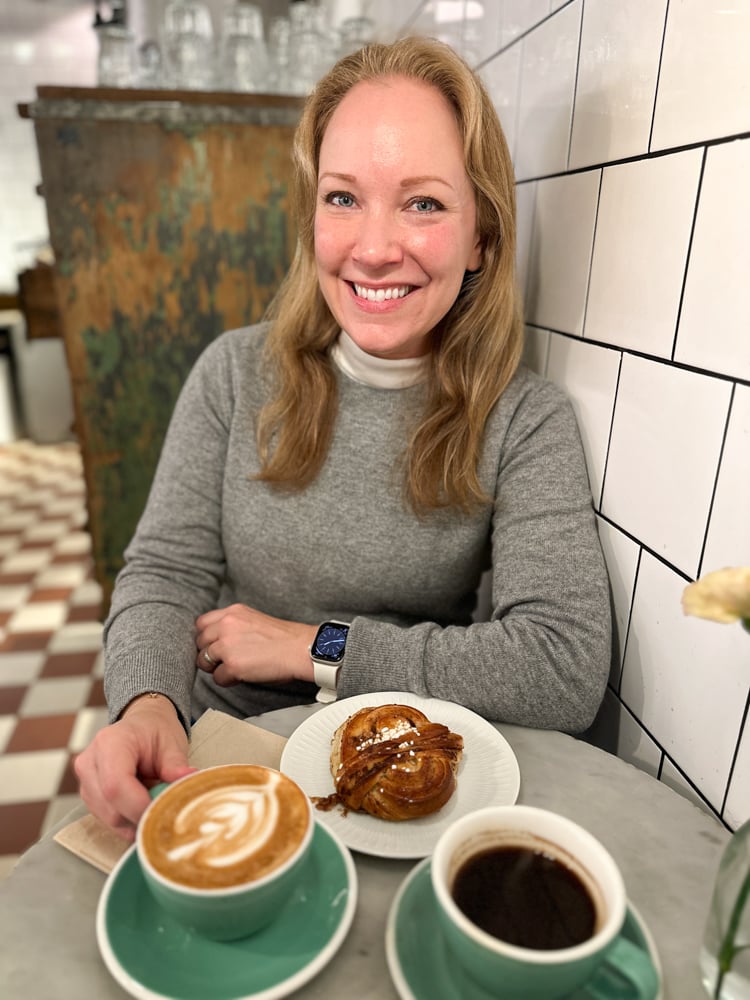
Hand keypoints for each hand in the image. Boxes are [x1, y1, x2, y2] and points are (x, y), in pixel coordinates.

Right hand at [73, 694, 195, 840]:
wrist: (141, 724)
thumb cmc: (155, 731)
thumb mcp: (172, 743)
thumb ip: (177, 765)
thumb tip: (189, 780)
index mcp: (110, 743)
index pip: (116, 786)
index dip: (139, 807)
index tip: (163, 814)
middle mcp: (90, 762)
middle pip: (110, 808)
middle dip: (140, 816)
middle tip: (166, 811)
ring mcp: (84, 780)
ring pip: (108, 818)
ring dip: (134, 819)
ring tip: (153, 798)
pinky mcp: (87, 794)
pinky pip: (107, 819)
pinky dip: (128, 819)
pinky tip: (141, 802)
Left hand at [195, 604, 316, 686]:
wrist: (300, 649)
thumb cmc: (284, 638)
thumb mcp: (254, 619)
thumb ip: (233, 624)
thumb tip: (217, 639)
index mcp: (233, 612)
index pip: (202, 623)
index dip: (206, 637)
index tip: (213, 645)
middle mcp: (226, 625)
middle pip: (199, 642)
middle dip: (208, 653)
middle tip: (223, 660)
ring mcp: (227, 646)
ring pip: (203, 660)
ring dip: (215, 668)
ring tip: (233, 668)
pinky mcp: (232, 665)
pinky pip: (217, 678)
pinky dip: (227, 680)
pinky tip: (241, 676)